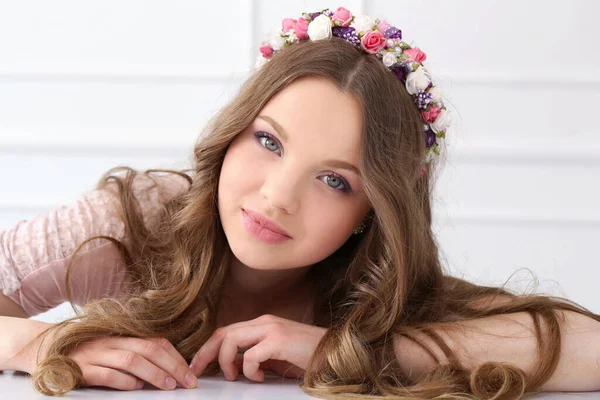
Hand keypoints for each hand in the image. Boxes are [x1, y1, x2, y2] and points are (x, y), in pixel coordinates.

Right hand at [62, 336, 198, 390]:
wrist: (40, 347)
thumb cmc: (82, 351)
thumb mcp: (110, 349)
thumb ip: (133, 355)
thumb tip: (162, 371)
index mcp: (122, 336)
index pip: (156, 342)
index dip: (176, 356)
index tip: (191, 372)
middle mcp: (111, 342)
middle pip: (149, 349)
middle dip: (173, 366)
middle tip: (188, 382)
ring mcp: (95, 353)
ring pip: (131, 359)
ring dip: (153, 372)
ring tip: (168, 385)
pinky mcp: (80, 368)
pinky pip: (105, 373)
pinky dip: (122, 380)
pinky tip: (135, 387)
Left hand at [189, 314, 326, 381]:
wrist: (335, 355)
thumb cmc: (309, 357)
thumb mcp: (276, 358)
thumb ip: (256, 358)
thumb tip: (233, 367)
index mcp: (262, 325)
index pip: (227, 331)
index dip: (209, 348)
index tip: (199, 365)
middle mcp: (264, 322)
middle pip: (222, 333)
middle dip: (206, 353)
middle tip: (198, 372)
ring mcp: (271, 329)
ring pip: (231, 340)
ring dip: (226, 362)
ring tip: (236, 376)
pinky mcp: (278, 340)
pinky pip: (250, 355)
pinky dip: (249, 370)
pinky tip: (261, 377)